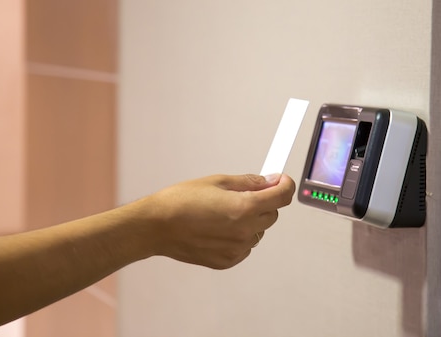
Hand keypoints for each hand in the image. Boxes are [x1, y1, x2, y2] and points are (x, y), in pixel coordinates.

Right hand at [138, 173, 294, 268]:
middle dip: (265, 202)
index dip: (284, 185)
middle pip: (273, 214)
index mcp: (244, 208)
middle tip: (244, 194)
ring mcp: (237, 249)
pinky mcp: (227, 261)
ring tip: (225, 213)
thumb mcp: (217, 181)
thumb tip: (270, 182)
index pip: (282, 197)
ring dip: (252, 220)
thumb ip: (249, 182)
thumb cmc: (180, 201)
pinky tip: (219, 227)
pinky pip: (246, 246)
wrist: (156, 227)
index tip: (280, 180)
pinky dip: (240, 236)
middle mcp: (244, 231)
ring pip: (259, 231)